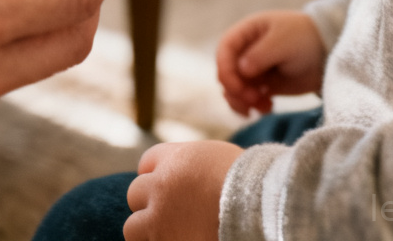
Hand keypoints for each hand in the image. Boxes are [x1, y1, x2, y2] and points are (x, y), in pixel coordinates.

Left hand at [125, 140, 242, 240]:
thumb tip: (195, 173)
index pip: (147, 162)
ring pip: (133, 228)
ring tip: (169, 234)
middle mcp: (160, 186)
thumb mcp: (220, 160)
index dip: (157, 174)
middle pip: (136, 193)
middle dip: (149, 204)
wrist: (259, 210)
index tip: (168, 187)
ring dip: (147, 231)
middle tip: (169, 215)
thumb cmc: (250, 183)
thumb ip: (197, 165)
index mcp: (175, 159)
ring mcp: (159, 220)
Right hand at [216, 10, 325, 115]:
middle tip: (254, 100)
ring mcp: (254, 69)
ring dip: (242, 102)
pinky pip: (249, 99)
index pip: (224, 50)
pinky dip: (253, 107)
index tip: (237, 88)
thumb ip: (260, 55)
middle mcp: (245, 50)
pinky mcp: (264, 85)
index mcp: (246, 32)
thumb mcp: (283, 41)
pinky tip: (268, 107)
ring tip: (262, 107)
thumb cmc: (304, 37)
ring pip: (234, 89)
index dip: (225, 70)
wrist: (327, 51)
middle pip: (226, 73)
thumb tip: (241, 70)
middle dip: (236, 90)